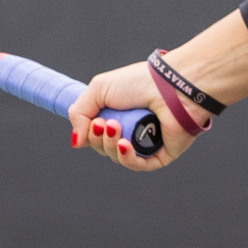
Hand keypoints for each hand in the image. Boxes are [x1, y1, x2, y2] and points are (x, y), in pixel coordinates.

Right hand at [68, 61, 206, 171]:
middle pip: (103, 147)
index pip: (96, 134)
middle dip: (98, 138)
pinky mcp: (162, 153)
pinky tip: (123, 144)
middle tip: (104, 123)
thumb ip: (79, 113)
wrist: (171, 86)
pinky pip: (139, 165)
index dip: (89, 132)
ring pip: (118, 157)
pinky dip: (127, 158)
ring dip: (110, 145)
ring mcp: (147, 142)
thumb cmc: (139, 82)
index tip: (91, 122)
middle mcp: (133, 128)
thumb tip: (77, 142)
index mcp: (120, 113)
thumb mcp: (98, 89)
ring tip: (115, 127)